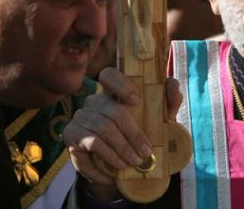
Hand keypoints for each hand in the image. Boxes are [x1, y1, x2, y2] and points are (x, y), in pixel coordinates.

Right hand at [62, 68, 182, 200]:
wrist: (116, 167)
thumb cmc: (137, 138)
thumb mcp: (157, 122)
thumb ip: (168, 102)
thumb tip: (172, 83)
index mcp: (113, 93)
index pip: (109, 75)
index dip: (122, 85)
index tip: (137, 101)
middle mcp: (94, 101)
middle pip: (113, 111)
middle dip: (133, 133)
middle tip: (146, 152)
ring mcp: (81, 116)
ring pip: (104, 129)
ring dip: (123, 148)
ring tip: (135, 162)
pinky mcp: (71, 134)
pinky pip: (93, 143)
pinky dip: (109, 156)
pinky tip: (119, 166)